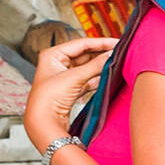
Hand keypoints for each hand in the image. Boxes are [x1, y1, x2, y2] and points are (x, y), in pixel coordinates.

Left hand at [24, 36, 117, 150]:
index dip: (99, 43)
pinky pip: (88, 80)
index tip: (116, 42)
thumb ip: (95, 65)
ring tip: (118, 64)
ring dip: (101, 67)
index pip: (80, 44)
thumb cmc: (49, 98)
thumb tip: (112, 54)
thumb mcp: (75, 78)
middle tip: (120, 53)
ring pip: (87, 68)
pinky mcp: (71, 89)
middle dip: (101, 54)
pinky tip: (110, 77)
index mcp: (52, 55)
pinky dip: (98, 79)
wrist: (43, 122)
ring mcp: (64, 77)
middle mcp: (57, 64)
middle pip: (85, 55)